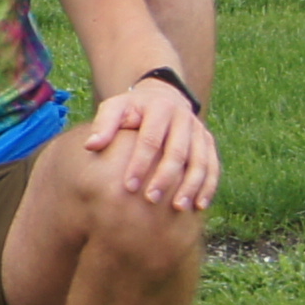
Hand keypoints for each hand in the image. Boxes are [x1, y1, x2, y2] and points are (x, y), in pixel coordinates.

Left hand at [82, 77, 220, 215]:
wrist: (162, 96)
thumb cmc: (132, 108)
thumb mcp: (114, 107)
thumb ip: (103, 124)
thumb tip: (91, 146)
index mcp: (159, 108)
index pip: (150, 140)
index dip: (140, 163)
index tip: (129, 186)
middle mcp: (184, 118)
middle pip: (178, 152)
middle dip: (165, 178)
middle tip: (151, 199)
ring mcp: (199, 131)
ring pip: (200, 161)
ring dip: (191, 186)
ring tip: (178, 207)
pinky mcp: (208, 142)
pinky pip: (213, 166)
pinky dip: (209, 186)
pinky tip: (199, 205)